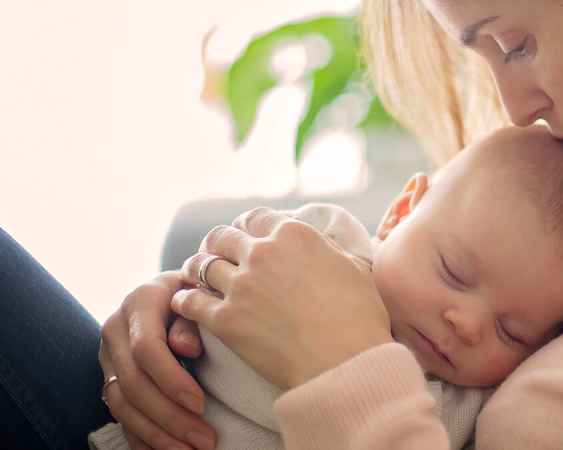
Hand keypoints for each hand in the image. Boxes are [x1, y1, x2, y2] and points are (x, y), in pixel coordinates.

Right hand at [99, 271, 216, 449]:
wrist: (172, 288)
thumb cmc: (195, 291)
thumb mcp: (198, 292)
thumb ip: (193, 316)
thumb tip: (185, 347)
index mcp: (139, 302)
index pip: (146, 348)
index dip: (171, 380)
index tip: (200, 403)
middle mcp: (115, 329)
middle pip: (134, 383)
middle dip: (170, 417)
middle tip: (205, 439)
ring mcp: (108, 354)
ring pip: (122, 404)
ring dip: (157, 434)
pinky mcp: (110, 375)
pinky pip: (119, 413)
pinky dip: (141, 437)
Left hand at [171, 207, 392, 390]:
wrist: (346, 364)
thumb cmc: (360, 320)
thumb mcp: (354, 268)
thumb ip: (327, 250)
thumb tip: (318, 245)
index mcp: (295, 235)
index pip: (256, 217)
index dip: (247, 226)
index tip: (244, 235)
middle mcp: (263, 253)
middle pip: (222, 236)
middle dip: (217, 244)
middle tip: (216, 254)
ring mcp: (241, 286)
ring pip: (199, 265)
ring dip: (196, 269)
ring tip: (195, 276)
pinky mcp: (225, 320)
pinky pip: (190, 301)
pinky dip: (185, 300)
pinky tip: (187, 303)